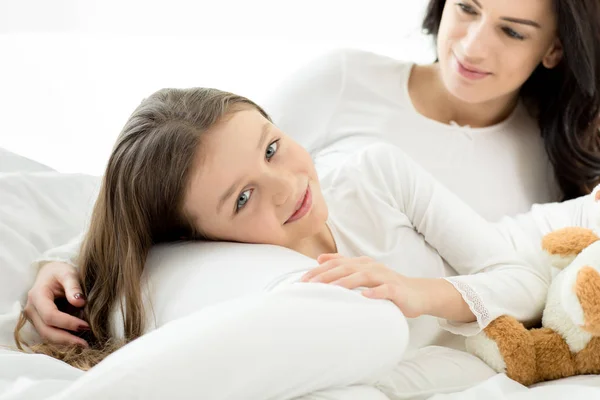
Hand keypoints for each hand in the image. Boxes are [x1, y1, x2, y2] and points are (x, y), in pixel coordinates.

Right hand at [23, 261, 89, 346]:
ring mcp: (34, 317)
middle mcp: (32, 309)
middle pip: (46, 330)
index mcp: (37, 295)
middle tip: (85, 344)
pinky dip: (62, 340)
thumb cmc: (60, 272)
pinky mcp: (39, 322)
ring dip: (64, 342)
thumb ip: (74, 286)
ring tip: (83, 345)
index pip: (50, 315)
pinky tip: (76, 341)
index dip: (68, 323)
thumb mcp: (68, 273)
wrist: (51, 273)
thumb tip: (79, 302)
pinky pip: (49, 334)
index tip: (85, 326)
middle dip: (66, 339)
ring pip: (46, 335)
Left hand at [300, 254, 428, 317]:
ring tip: (332, 289)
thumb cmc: (386, 285)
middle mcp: (371, 267)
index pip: (336, 264)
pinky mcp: (396, 289)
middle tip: (310, 286)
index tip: (301, 281)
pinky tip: (365, 296)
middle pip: (346, 268)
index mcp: (361, 263)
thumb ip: (342, 265)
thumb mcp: (363, 273)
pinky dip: (375, 292)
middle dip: (326, 276)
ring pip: (363, 276)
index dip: (318, 271)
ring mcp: (384, 277)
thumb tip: (319, 258)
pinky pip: (385, 289)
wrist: (417, 293)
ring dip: (347, 282)